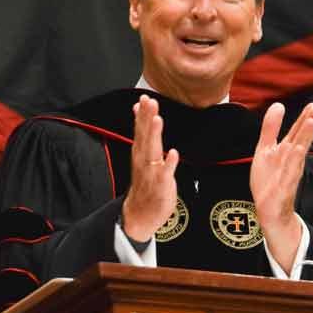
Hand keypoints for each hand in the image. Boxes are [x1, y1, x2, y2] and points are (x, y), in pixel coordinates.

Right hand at [121, 95, 179, 241]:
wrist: (139, 215)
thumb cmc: (145, 183)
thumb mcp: (143, 155)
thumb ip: (143, 133)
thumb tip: (140, 111)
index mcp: (141, 153)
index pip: (140, 130)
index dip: (142, 113)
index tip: (143, 97)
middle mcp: (144, 161)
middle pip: (145, 136)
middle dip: (146, 118)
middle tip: (149, 101)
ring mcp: (151, 173)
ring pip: (152, 152)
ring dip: (154, 135)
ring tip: (157, 119)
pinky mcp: (161, 187)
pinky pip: (165, 175)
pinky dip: (168, 164)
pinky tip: (173, 153)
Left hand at [250, 102, 312, 272]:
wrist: (269, 208)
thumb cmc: (268, 179)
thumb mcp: (265, 148)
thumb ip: (271, 128)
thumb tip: (278, 105)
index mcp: (287, 150)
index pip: (298, 131)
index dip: (304, 118)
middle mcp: (291, 159)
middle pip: (301, 138)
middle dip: (307, 124)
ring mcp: (289, 172)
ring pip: (298, 152)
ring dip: (304, 138)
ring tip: (310, 123)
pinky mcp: (285, 186)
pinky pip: (291, 172)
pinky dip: (294, 161)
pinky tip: (297, 150)